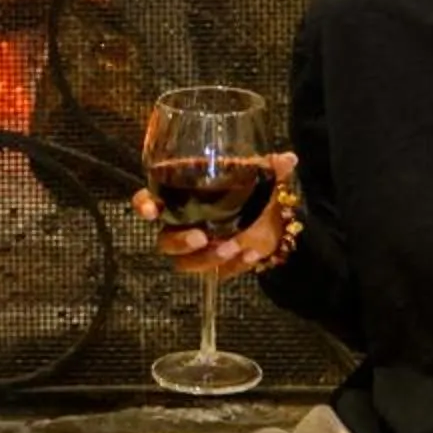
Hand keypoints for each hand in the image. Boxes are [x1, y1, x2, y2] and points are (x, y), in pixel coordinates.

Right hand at [133, 152, 297, 277]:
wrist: (272, 220)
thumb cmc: (250, 189)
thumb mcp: (257, 176)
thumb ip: (269, 168)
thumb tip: (289, 159)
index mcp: (183, 195)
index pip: (150, 200)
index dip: (144, 206)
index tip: (150, 210)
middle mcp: (183, 224)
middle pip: (165, 240)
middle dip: (180, 241)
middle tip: (201, 236)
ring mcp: (198, 249)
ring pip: (185, 263)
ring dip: (207, 258)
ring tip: (234, 246)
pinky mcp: (215, 266)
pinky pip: (217, 273)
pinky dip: (234, 266)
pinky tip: (253, 255)